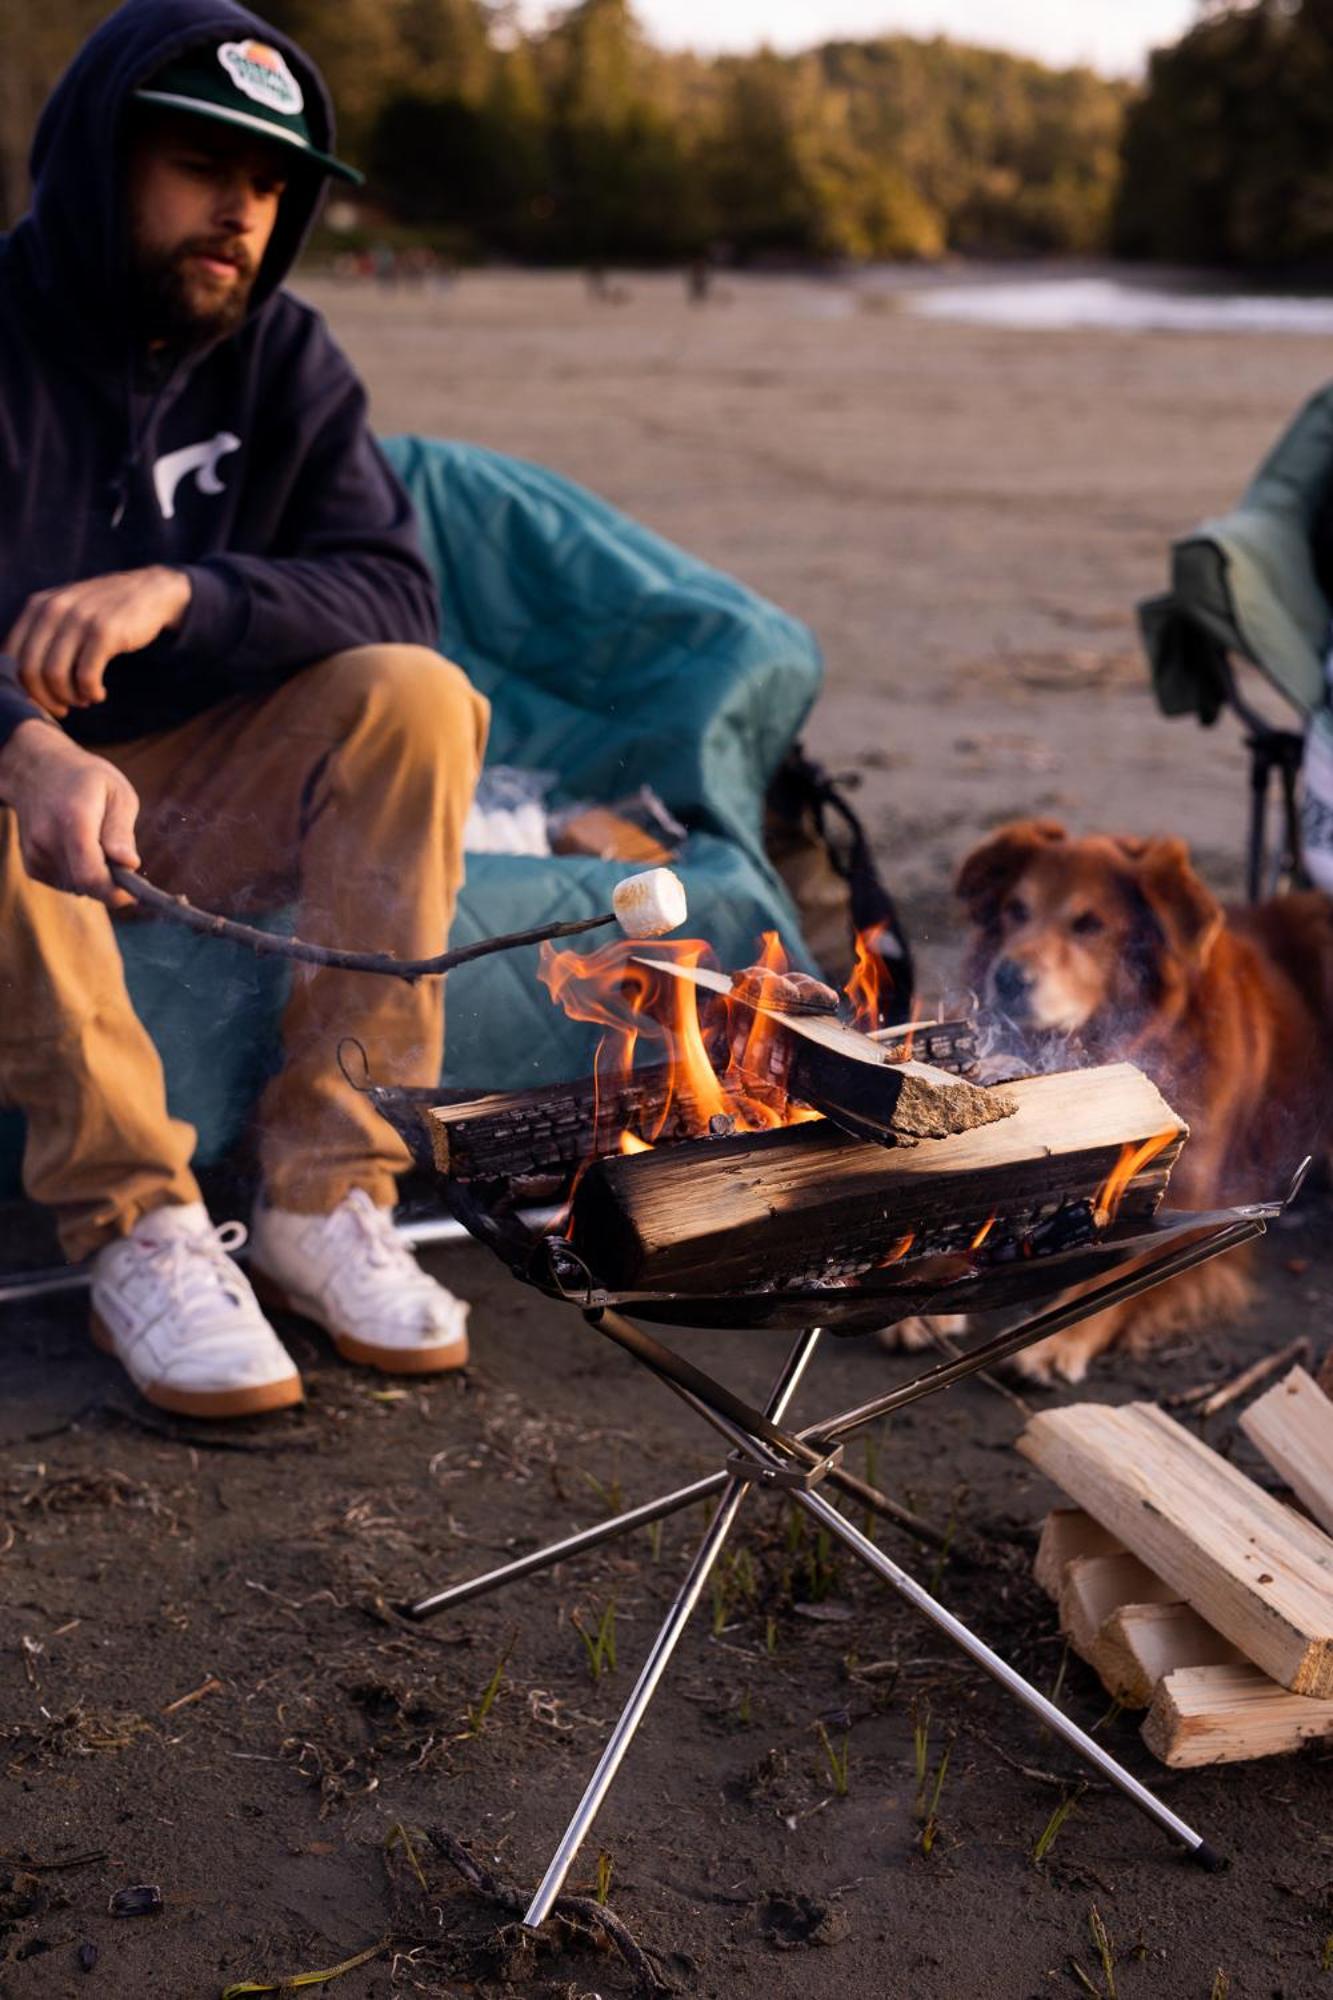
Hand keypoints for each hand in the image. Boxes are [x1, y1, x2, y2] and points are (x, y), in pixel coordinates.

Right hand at [0, 721, 140, 906]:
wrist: (37, 771)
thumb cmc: (86, 780)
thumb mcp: (117, 793)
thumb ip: (121, 831)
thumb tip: (129, 864)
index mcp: (73, 819)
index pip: (90, 873)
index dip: (114, 891)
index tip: (132, 893)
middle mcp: (48, 839)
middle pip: (85, 885)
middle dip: (109, 883)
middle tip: (119, 860)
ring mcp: (35, 853)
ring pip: (77, 887)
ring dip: (95, 876)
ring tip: (95, 843)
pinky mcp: (31, 865)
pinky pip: (65, 883)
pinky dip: (79, 874)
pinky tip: (77, 848)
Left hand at [3, 566, 190, 719]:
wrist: (150, 591)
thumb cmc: (104, 612)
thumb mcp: (65, 611)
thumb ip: (42, 635)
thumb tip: (23, 682)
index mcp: (37, 606)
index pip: (11, 656)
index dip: (23, 686)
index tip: (42, 700)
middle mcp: (53, 609)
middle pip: (30, 670)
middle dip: (45, 699)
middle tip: (62, 709)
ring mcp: (79, 619)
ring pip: (56, 676)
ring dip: (69, 698)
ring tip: (83, 700)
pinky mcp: (105, 632)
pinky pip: (86, 676)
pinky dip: (90, 693)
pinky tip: (98, 694)